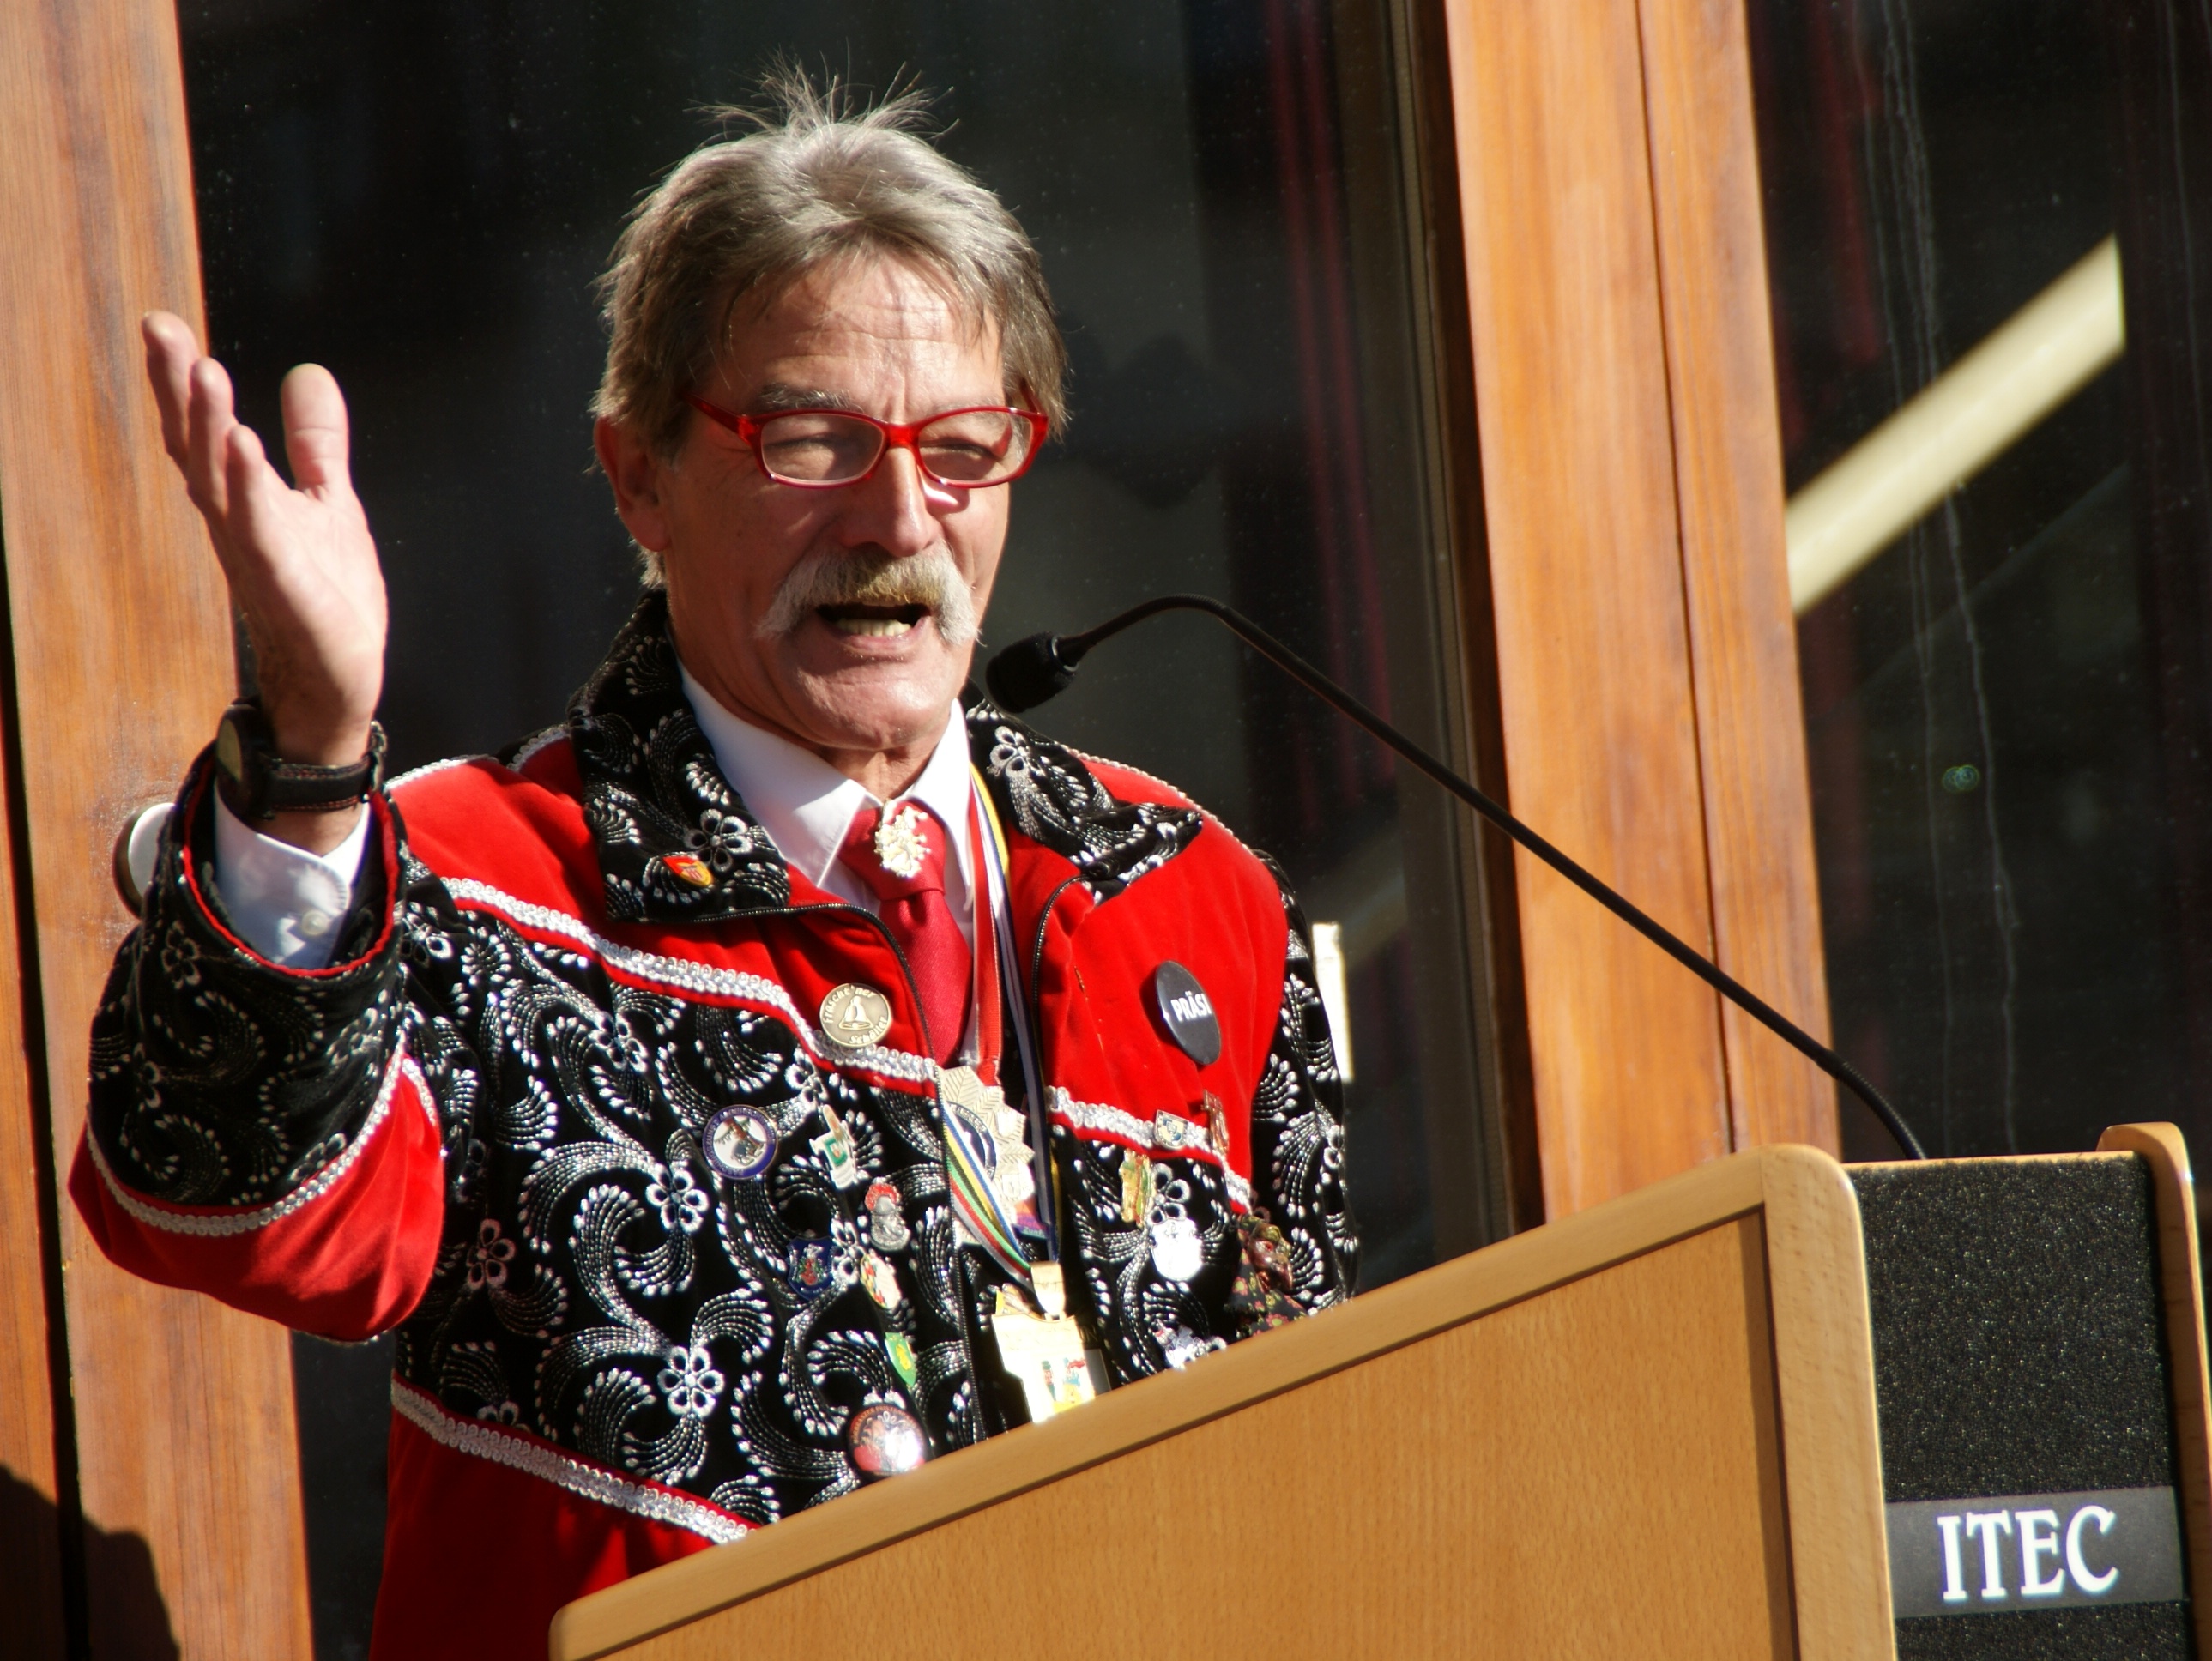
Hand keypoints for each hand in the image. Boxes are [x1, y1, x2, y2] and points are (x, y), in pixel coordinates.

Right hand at [144, 313, 385, 851]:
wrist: (338, 679)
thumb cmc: (326, 596)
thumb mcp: (328, 503)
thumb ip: (317, 444)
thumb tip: (311, 373)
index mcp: (244, 501)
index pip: (204, 431)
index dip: (182, 381)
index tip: (164, 325)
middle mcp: (237, 524)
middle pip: (197, 449)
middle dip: (180, 391)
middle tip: (165, 332)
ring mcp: (257, 555)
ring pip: (221, 485)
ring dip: (211, 429)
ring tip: (206, 373)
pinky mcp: (286, 586)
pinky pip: (261, 533)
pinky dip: (251, 490)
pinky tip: (245, 447)